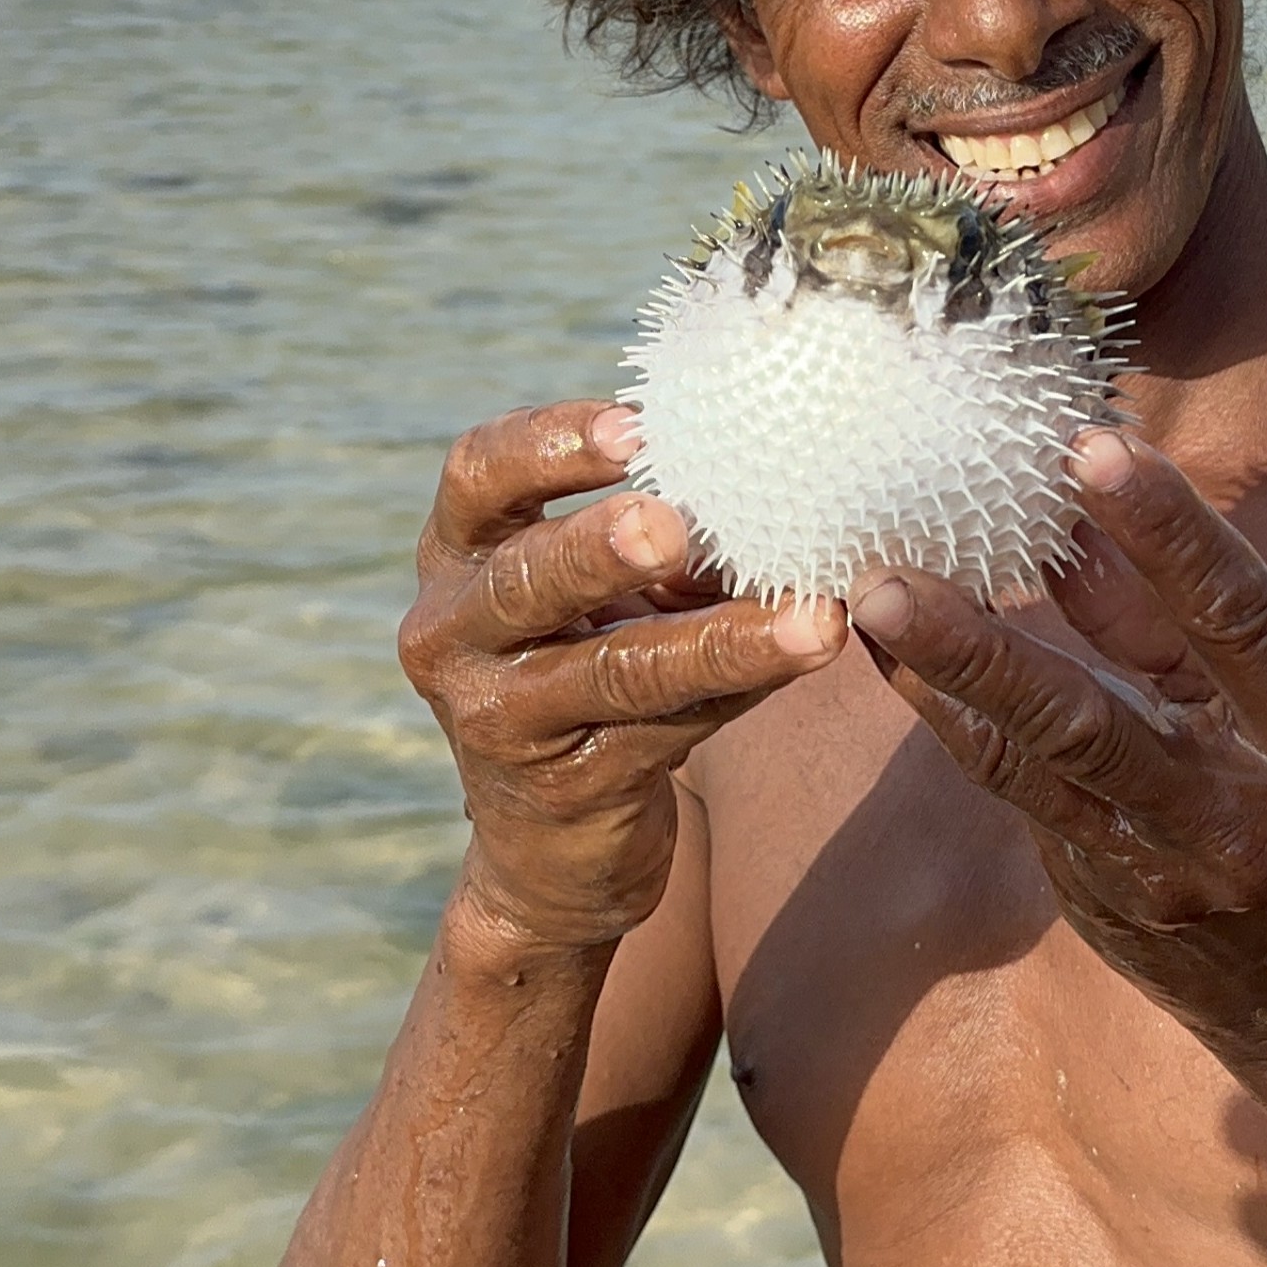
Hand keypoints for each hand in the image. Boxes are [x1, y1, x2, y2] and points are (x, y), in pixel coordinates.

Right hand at [399, 401, 843, 951]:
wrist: (554, 839)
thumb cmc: (589, 664)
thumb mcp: (600, 593)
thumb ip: (663, 538)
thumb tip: (785, 479)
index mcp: (459, 554)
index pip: (477, 475)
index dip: (548, 443)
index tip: (636, 426)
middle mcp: (453, 633)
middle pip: (523, 579)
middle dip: (600, 550)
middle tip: (672, 525)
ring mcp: (500, 720)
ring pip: (615, 671)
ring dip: (722, 641)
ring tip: (812, 620)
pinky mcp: (564, 789)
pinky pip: (666, 730)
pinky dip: (745, 688)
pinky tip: (808, 657)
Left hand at [849, 429, 1266, 1073]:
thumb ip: (1183, 628)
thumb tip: (1079, 517)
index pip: (1242, 620)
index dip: (1170, 531)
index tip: (1093, 445)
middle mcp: (1236, 821)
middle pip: (1093, 718)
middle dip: (983, 644)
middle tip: (890, 575)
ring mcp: (1160, 874)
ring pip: (1030, 766)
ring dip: (942, 680)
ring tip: (868, 604)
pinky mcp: (1101, 902)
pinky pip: (1016, 795)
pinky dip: (954, 722)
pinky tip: (900, 662)